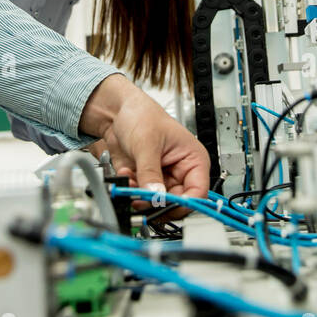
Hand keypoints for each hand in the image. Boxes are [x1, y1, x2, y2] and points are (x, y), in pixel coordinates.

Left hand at [81, 75, 208, 215]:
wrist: (118, 112)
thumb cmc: (142, 115)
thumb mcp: (147, 143)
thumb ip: (150, 172)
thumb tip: (155, 196)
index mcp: (193, 160)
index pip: (198, 192)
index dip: (184, 203)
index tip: (165, 204)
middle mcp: (180, 172)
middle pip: (177, 202)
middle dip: (156, 200)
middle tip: (141, 197)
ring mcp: (163, 178)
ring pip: (157, 202)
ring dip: (141, 195)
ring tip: (130, 179)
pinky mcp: (146, 182)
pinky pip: (141, 196)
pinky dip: (131, 190)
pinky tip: (126, 174)